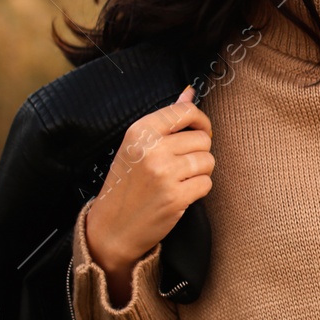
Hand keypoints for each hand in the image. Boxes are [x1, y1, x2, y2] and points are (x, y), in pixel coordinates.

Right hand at [86, 85, 213, 306]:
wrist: (111, 228)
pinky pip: (206, 184)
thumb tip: (189, 92)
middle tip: (182, 165)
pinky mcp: (176, 197)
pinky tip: (180, 194)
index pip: (185, 111)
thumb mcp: (137, 146)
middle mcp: (152, 149)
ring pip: (208, 161)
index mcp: (140, 131)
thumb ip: (166, 119)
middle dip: (199, 152)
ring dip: (200, 172)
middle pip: (203, 138)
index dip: (200, 121)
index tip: (199, 131)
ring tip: (180, 180)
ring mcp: (164, 174)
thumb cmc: (126, 184)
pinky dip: (198, 190)